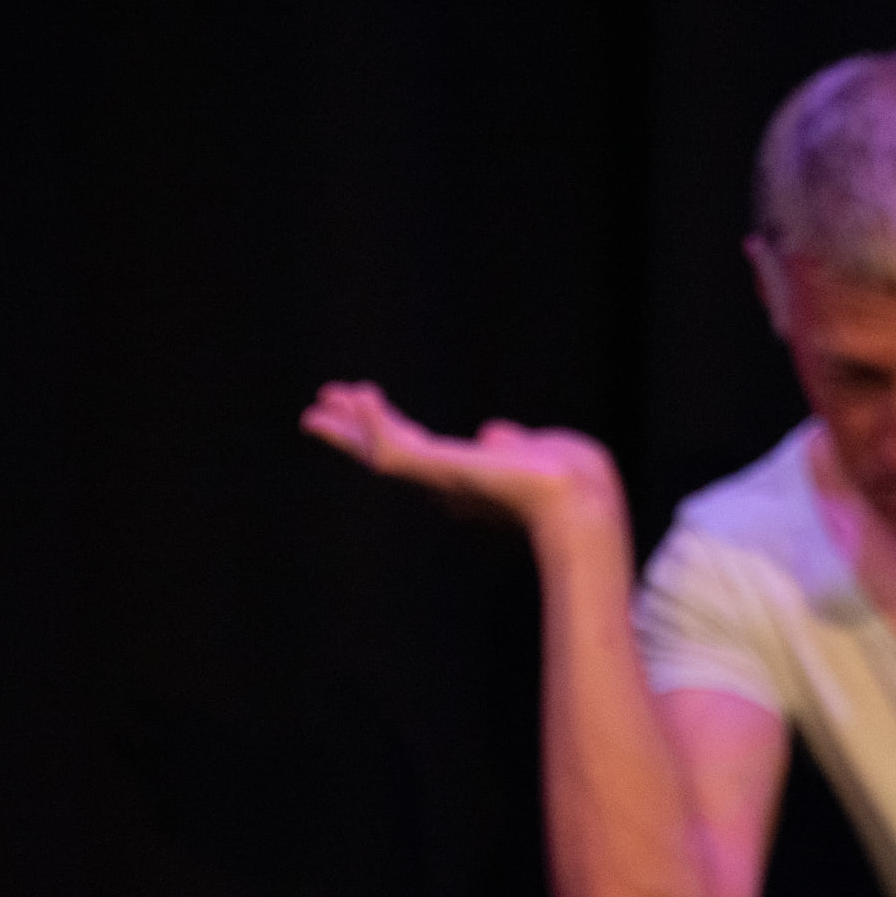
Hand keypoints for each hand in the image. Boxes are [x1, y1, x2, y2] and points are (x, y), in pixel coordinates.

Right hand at [300, 381, 622, 532]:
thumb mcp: (539, 453)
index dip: (387, 433)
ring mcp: (444, 480)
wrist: (581, 498)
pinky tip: (362, 398)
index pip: (418, 455)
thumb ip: (510, 446)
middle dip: (351, 435)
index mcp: (471, 481)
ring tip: (325, 399)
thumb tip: (492, 433)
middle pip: (386, 456)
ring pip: (382, 453)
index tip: (364, 408)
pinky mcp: (444, 472)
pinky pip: (397, 450)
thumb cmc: (574, 480)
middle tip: (314, 414)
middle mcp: (451, 485)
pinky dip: (377, 423)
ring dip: (354, 426)